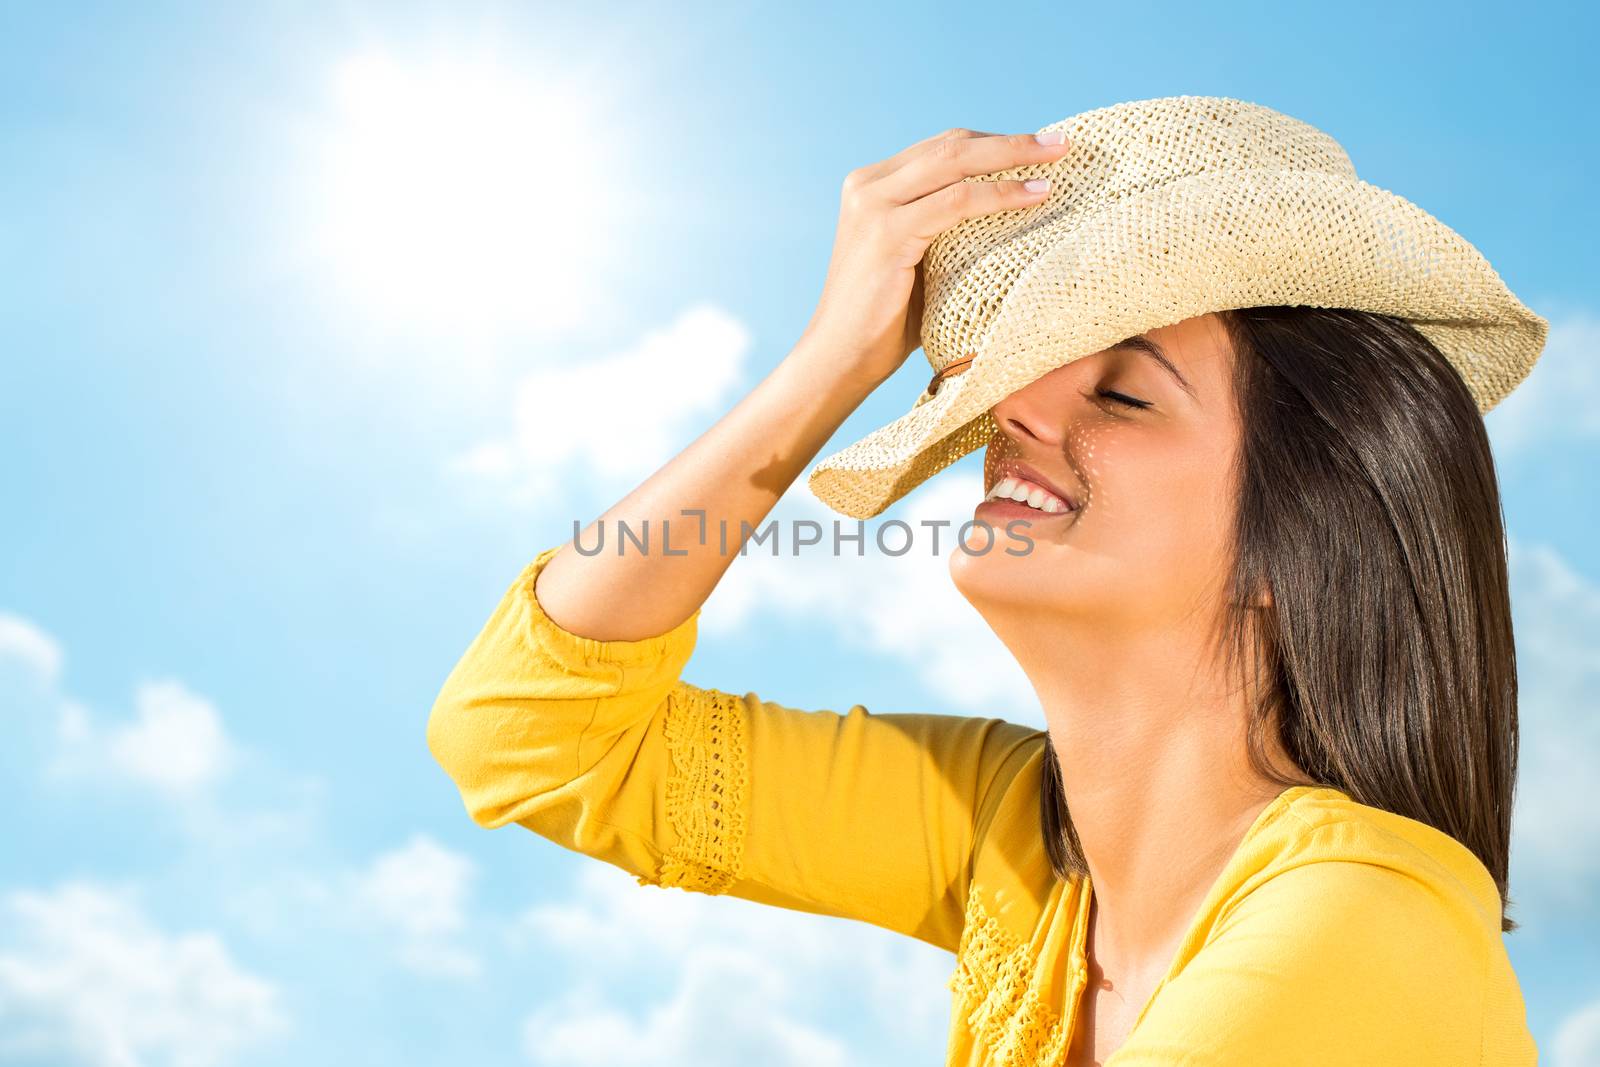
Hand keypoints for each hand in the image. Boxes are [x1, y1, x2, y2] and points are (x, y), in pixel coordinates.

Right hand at [798, 127, 1071, 388]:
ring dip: (1013, 158)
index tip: (1040, 147)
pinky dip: (1000, 195)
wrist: (840, 358)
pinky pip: (956, 201)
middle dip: (1011, 142)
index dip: (994, 143)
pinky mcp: (887, 232)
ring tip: (1058, 159)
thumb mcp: (917, 258)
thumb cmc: (884, 321)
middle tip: (1061, 142)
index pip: (942, 147)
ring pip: (956, 162)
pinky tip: (1034, 197)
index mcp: (872, 184)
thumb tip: (1006, 212)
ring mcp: (874, 205)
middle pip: (952, 145)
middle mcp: (867, 184)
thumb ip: (942, 227)